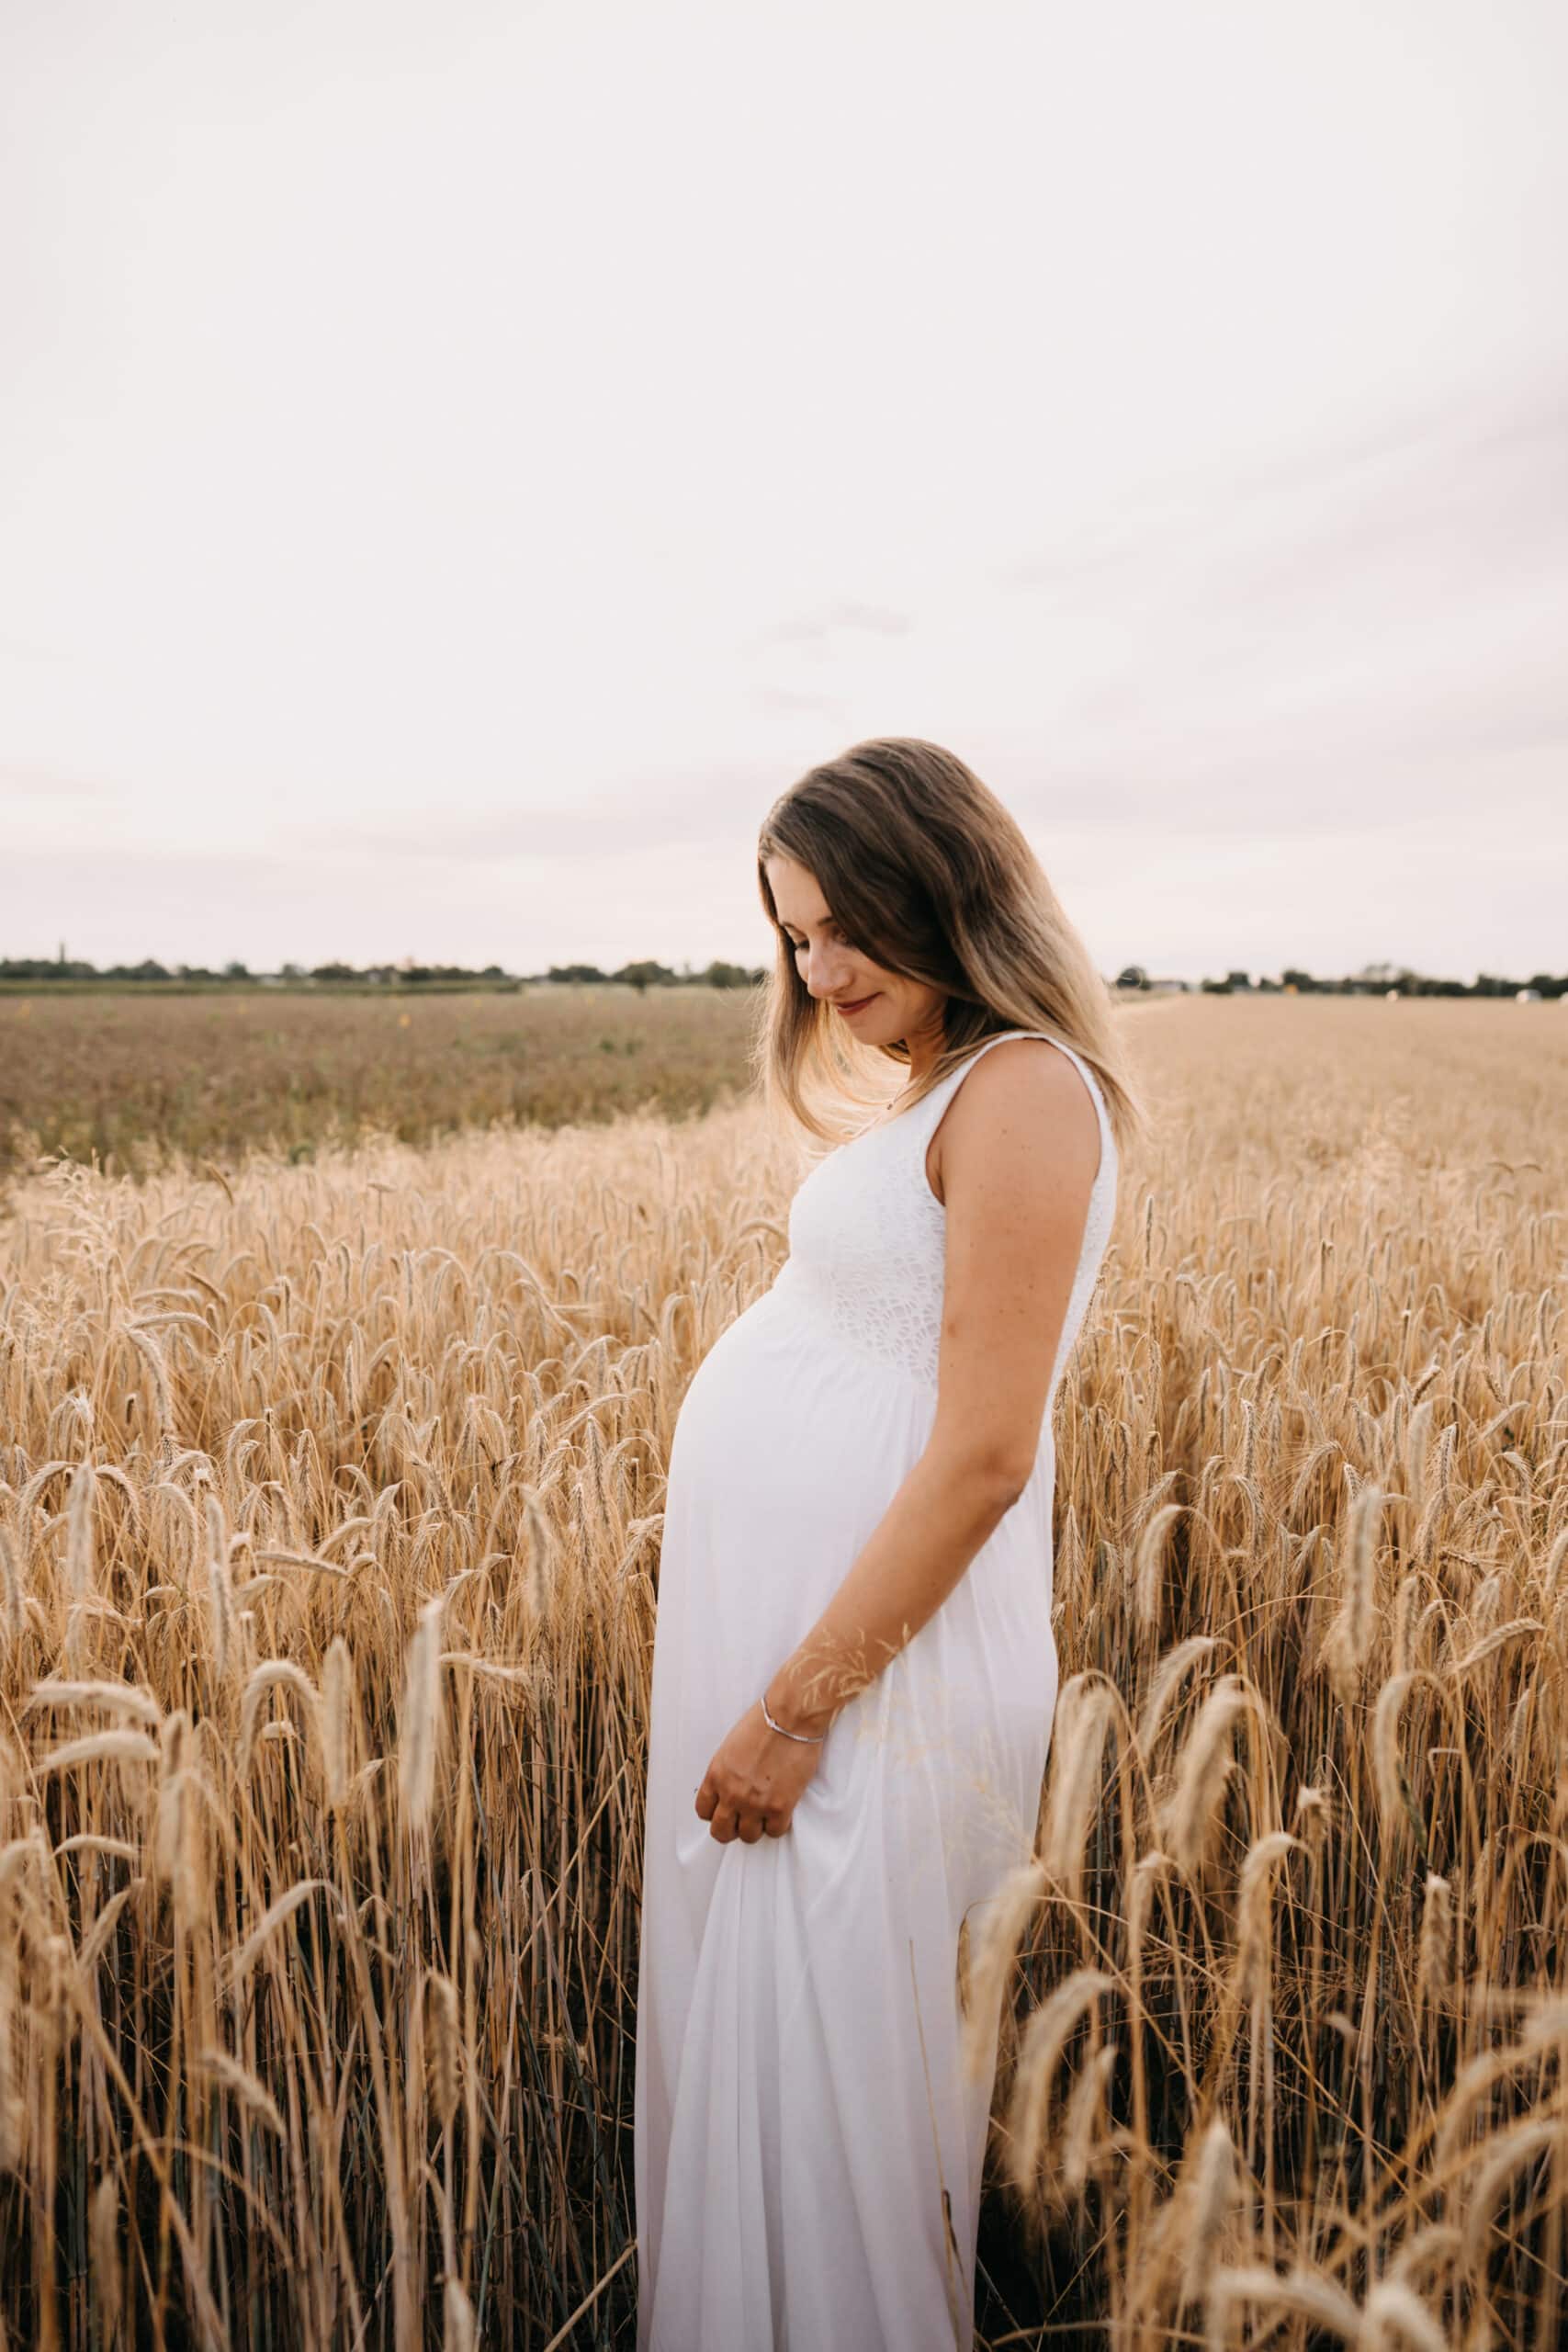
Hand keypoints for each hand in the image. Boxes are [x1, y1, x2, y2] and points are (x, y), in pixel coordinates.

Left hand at [694, 1698, 825, 1842]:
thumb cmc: (763, 1722)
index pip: (703, 1811)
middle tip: (742, 1821)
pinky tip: (781, 1812)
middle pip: (721, 1831)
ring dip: (756, 1827)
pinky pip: (775, 1831)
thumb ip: (726, 1773)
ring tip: (764, 1815)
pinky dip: (778, 1824)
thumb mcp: (730, 1747)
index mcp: (716, 1775)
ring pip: (748, 1836)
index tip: (724, 1810)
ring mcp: (755, 1803)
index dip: (715, 1813)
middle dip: (730, 1829)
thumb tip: (729, 1788)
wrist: (790, 1717)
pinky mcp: (780, 1806)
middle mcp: (731, 1793)